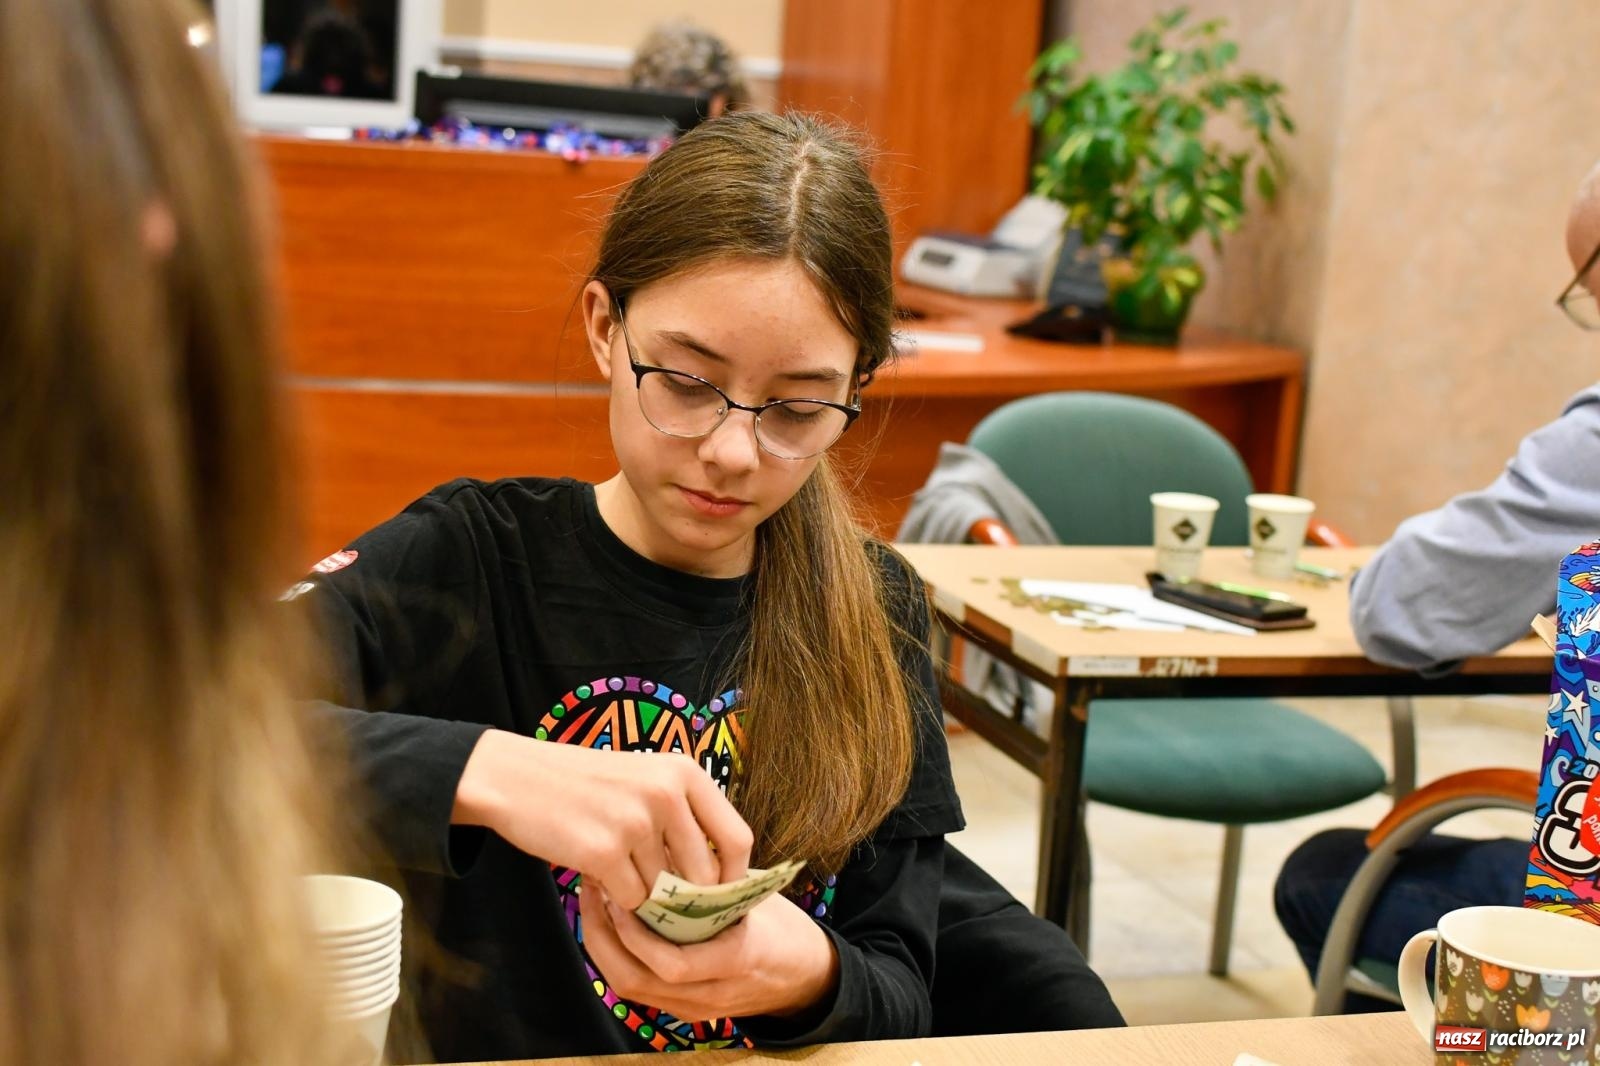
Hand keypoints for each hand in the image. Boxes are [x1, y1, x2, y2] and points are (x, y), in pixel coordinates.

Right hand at [452, 729, 751, 907]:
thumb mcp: (646, 779)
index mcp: (684, 772)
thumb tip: (723, 879)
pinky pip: (631, 900)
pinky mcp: (604, 851)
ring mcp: (635, 822)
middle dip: (687, 898)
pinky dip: (616, 897)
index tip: (724, 896)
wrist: (516, 778)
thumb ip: (685, 817)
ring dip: (643, 893)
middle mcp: (666, 793)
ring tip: (615, 865)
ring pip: (663, 892)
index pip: (736, 838)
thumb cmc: (587, 785)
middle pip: (704, 876)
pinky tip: (596, 871)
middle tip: (662, 897)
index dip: (736, 877)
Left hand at [581, 887, 838, 1021]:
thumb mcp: (758, 900)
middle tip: (594, 889)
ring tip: (595, 900)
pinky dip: (618, 954)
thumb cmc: (782, 929)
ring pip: (629, 986)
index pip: (673, 963)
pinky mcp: (682, 1008)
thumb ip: (717, 884)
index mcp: (736, 961)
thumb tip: (670, 841)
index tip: (621, 889)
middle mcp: (709, 993)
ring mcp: (693, 1006)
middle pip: (636, 981)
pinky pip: (639, 987)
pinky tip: (611, 921)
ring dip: (604, 944)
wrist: (806, 978)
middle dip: (604, 935)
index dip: (637, 931)